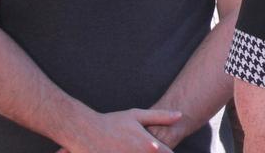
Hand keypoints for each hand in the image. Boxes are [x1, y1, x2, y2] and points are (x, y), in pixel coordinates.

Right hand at [57, 108, 181, 152]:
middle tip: (144, 148)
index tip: (165, 149)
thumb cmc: (112, 122)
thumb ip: (161, 117)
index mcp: (149, 146)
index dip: (167, 152)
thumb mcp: (137, 116)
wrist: (84, 131)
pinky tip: (123, 152)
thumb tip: (180, 115)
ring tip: (131, 148)